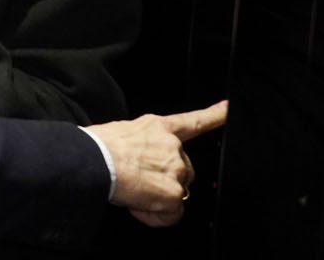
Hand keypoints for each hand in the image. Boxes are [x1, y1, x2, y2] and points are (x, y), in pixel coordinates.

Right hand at [87, 100, 227, 226]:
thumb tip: (138, 160)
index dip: (214, 115)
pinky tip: (138, 205)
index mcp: (158, 127)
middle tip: (139, 182)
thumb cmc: (97, 147)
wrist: (94, 160)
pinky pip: (171, 214)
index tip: (229, 108)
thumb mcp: (122, 133)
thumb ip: (142, 143)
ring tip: (133, 191)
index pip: (192, 121)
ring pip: (177, 193)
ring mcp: (176, 169)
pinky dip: (155, 216)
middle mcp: (172, 145)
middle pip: (184, 170)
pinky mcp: (173, 193)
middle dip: (167, 181)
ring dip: (158, 198)